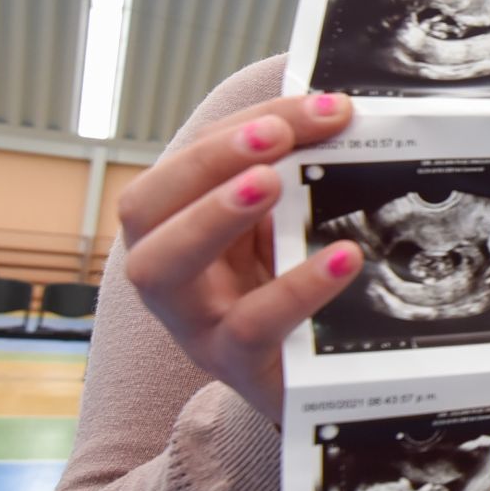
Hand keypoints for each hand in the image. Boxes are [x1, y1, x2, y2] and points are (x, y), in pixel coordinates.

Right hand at [118, 94, 360, 421]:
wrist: (306, 382)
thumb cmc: (286, 289)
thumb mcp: (282, 230)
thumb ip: (295, 179)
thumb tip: (339, 115)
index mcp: (175, 224)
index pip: (189, 162)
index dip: (240, 128)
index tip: (314, 108)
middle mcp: (167, 269)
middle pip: (146, 207)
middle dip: (207, 160)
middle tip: (273, 135)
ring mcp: (191, 320)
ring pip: (164, 267)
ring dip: (212, 215)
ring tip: (269, 182)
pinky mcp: (232, 364)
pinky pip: (248, 325)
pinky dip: (295, 288)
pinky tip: (343, 258)